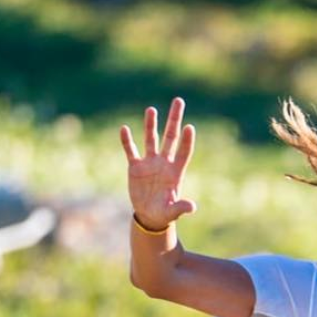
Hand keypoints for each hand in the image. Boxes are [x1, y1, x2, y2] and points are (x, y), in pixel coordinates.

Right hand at [119, 98, 196, 230]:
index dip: (187, 141)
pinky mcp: (135, 167)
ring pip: (150, 139)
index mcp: (175, 171)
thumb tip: (192, 207)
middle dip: (174, 119)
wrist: (149, 215)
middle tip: (179, 101)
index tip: (189, 127)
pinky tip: (124, 129)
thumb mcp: (172, 212)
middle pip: (170, 137)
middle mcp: (164, 162)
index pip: (184, 152)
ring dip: (150, 125)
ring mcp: (149, 163)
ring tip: (151, 109)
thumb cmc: (164, 214)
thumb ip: (180, 207)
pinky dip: (127, 141)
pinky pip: (130, 150)